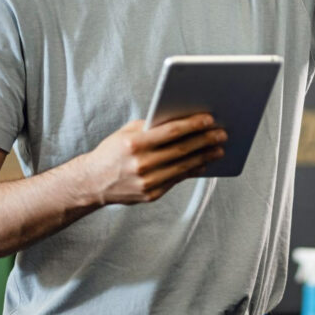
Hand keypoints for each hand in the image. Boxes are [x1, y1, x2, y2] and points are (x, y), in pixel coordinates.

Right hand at [81, 114, 225, 204]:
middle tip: (222, 134)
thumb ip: (151, 127)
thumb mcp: (126, 133)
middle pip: (181, 149)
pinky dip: (192, 170)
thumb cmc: (112, 152)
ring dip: (204, 157)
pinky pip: (177, 180)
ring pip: (183, 167)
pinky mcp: (151, 194)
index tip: (210, 119)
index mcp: (134, 144)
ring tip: (219, 149)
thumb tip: (183, 120)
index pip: (170, 131)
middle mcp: (141, 164)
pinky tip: (203, 163)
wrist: (92, 182)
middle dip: (205, 140)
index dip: (193, 125)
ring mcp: (146, 181)